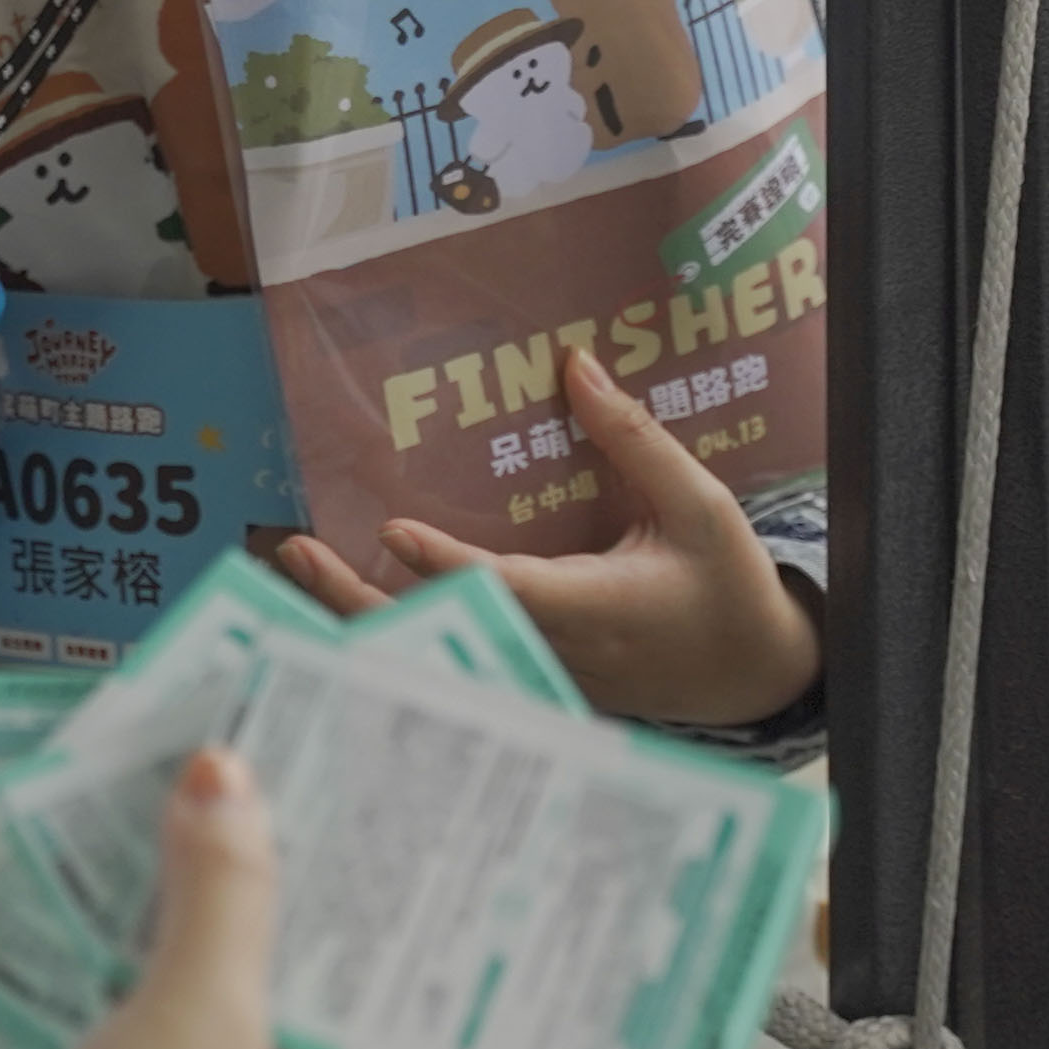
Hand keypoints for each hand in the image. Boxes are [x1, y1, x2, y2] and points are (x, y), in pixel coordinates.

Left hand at [274, 349, 820, 726]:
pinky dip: (389, 639)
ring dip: (358, 615)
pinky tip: (337, 606)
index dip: (447, 564)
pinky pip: (449, 666)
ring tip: (295, 566)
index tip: (394, 531)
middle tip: (296, 550)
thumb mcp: (698, 504)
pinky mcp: (528, 684)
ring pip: (433, 656)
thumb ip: (634, 437)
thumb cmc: (728, 587)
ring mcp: (535, 675)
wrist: (753, 675)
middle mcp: (551, 648)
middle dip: (360, 596)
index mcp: (593, 604)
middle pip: (440, 632)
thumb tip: (576, 365)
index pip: (506, 587)